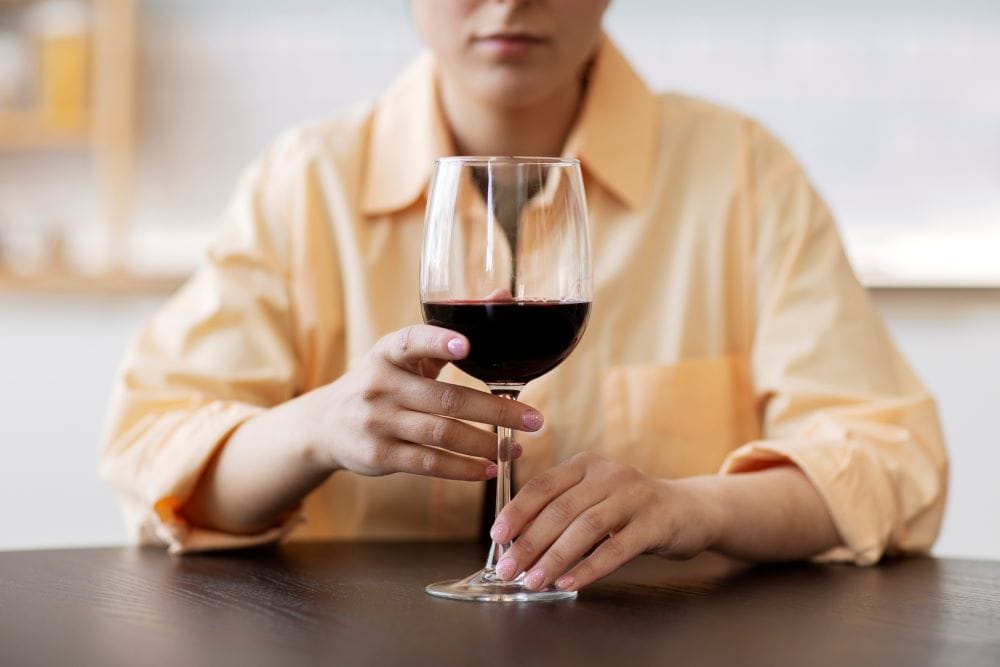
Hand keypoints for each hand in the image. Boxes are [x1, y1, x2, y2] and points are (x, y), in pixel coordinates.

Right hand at [302, 324, 543, 480]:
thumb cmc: (383, 381)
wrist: (326, 424)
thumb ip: (449, 331)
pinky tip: (488, 469)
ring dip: (485, 444)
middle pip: (447, 399)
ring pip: (441, 434)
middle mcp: (380, 384)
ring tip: (516, 448)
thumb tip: (503, 295)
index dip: (438, 342)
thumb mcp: (404, 353)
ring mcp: (378, 421)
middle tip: (535, 419)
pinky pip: (428, 463)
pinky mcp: (379, 454)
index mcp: (389, 352)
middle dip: (496, 411)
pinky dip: (462, 469)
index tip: (466, 345)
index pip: (412, 341)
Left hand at [489, 452, 717, 591]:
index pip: (542, 485)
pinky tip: (568, 582)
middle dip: (529, 542)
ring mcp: (634, 496)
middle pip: (560, 509)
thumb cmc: (630, 508)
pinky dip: (588, 568)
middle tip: (509, 569)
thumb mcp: (594, 498)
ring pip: (585, 528)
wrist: (689, 509)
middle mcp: (608, 474)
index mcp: (586, 464)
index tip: (497, 537)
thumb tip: (516, 544)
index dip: (517, 511)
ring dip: (555, 558)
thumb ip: (561, 512)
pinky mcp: (655, 523)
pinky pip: (616, 549)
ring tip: (533, 581)